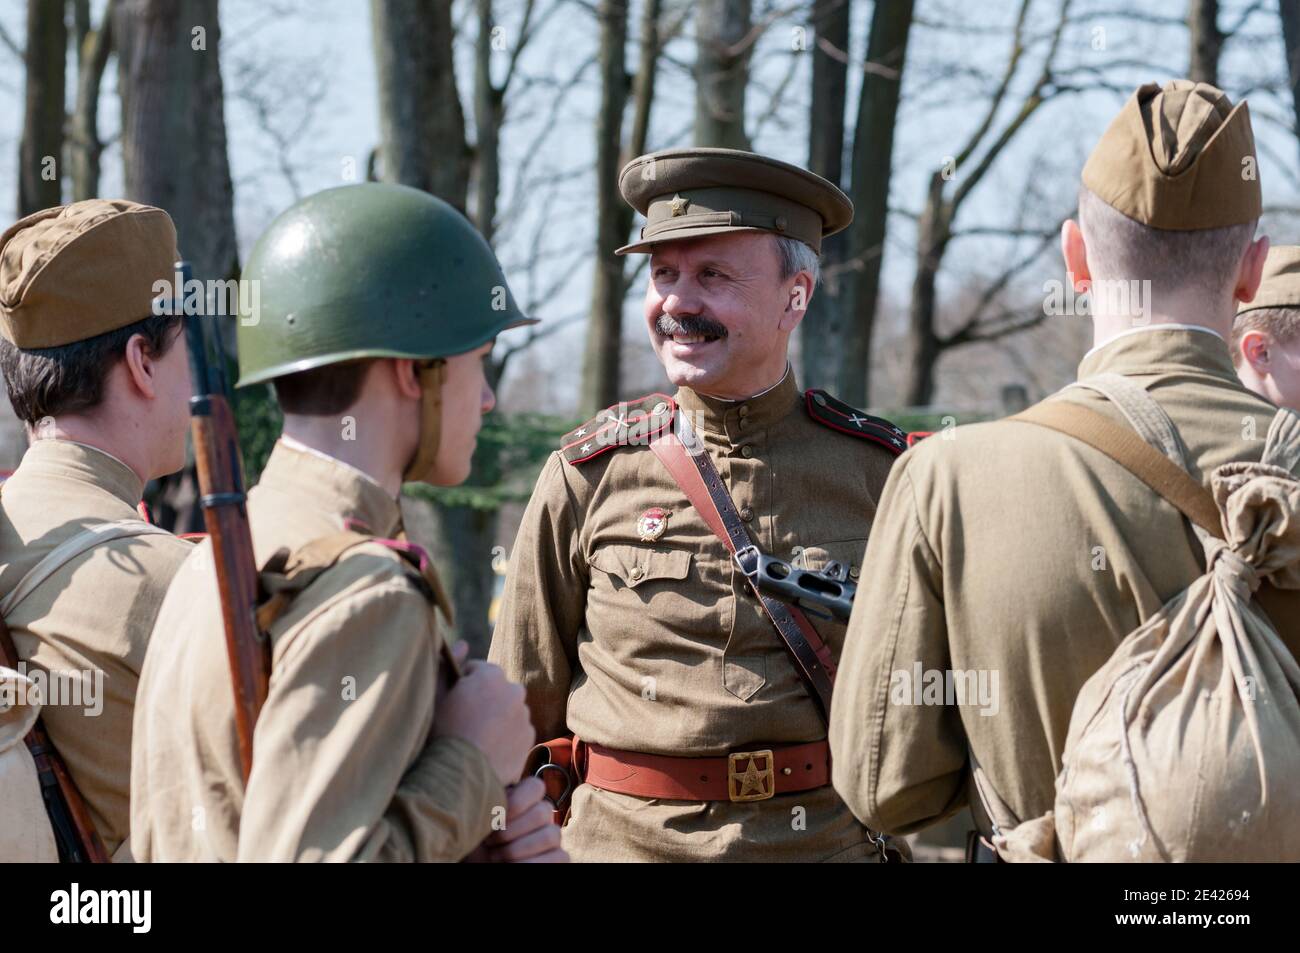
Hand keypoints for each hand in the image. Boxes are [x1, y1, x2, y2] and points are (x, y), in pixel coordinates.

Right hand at [434, 653, 533, 784]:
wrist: (460, 776)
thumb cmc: (442, 733)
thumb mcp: (437, 696)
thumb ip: (448, 665)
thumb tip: (463, 643)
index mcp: (491, 675)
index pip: (476, 670)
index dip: (461, 685)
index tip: (452, 702)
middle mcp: (514, 691)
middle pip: (496, 690)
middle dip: (483, 700)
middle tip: (463, 721)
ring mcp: (524, 716)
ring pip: (507, 711)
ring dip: (496, 718)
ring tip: (475, 738)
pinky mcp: (529, 739)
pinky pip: (516, 732)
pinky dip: (505, 737)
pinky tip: (487, 750)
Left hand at [483, 777, 568, 862]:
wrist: (477, 860)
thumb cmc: (475, 839)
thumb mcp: (479, 815)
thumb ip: (494, 795)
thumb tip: (501, 776)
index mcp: (524, 798)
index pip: (536, 787)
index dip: (516, 803)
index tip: (493, 819)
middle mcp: (542, 814)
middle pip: (542, 813)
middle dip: (510, 832)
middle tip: (489, 842)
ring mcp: (551, 835)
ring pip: (551, 835)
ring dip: (517, 850)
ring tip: (495, 856)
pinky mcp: (558, 857)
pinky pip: (560, 856)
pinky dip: (533, 864)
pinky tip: (511, 865)